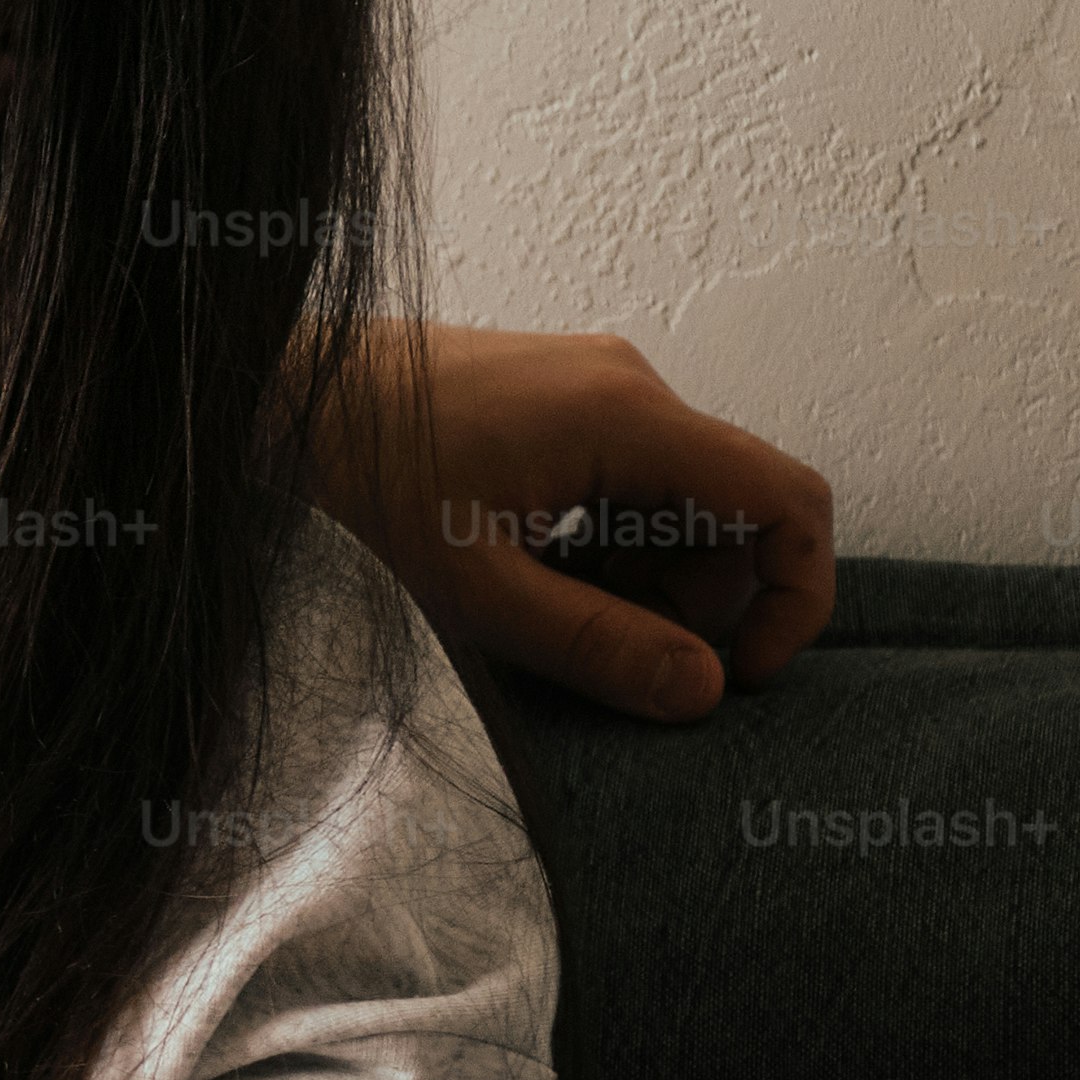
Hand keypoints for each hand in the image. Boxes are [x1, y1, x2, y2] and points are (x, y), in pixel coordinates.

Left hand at [336, 323, 837, 719]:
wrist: (284, 392)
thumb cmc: (364, 476)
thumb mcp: (477, 589)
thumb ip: (595, 644)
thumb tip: (702, 691)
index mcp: (631, 418)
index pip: (788, 499)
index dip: (794, 596)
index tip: (740, 670)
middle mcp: (633, 388)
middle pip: (735, 511)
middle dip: (699, 602)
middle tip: (617, 661)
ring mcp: (600, 387)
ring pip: (680, 502)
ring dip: (648, 577)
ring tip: (554, 617)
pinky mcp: (566, 400)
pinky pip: (631, 481)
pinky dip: (610, 543)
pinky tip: (535, 577)